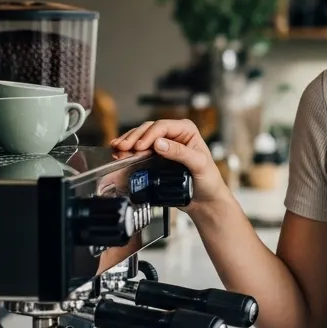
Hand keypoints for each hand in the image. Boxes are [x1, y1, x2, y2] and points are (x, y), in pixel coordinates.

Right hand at [111, 119, 227, 209]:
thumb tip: (159, 143)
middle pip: (149, 129)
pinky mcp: (156, 157)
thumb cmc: (209, 181)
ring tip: (117, 149)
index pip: (163, 127)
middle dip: (133, 138)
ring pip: (141, 137)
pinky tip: (120, 153)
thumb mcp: (199, 164)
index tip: (139, 147)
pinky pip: (140, 149)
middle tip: (121, 148)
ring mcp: (164, 145)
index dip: (148, 135)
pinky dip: (129, 151)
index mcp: (187, 130)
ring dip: (128, 142)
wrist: (205, 200)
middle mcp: (174, 134)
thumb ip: (180, 153)